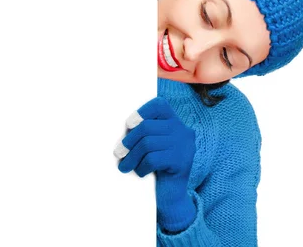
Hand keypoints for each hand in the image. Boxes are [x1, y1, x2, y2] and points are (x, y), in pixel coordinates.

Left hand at [115, 97, 196, 231]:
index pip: (159, 105)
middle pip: (147, 127)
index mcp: (174, 122)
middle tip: (118, 153)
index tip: (128, 125)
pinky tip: (140, 172)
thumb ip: (144, 133)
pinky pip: (153, 159)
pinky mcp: (181, 162)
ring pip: (148, 144)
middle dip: (129, 141)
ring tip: (125, 166)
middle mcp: (182, 131)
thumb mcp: (153, 145)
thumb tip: (122, 130)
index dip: (141, 112)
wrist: (173, 196)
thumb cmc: (157, 168)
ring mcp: (184, 146)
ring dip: (131, 157)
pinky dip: (142, 166)